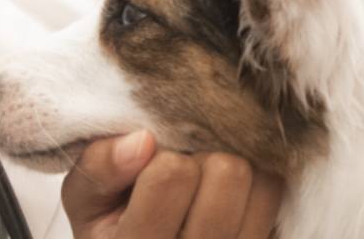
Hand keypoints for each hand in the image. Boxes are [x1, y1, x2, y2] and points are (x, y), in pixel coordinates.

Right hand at [62, 131, 283, 238]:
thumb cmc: (110, 223)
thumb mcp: (84, 200)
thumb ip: (99, 168)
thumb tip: (142, 141)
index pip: (174, 174)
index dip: (163, 155)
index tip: (151, 163)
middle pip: (229, 172)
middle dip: (205, 155)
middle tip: (184, 167)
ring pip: (264, 180)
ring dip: (237, 164)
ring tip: (206, 177)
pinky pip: (279, 193)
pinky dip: (259, 178)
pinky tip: (231, 189)